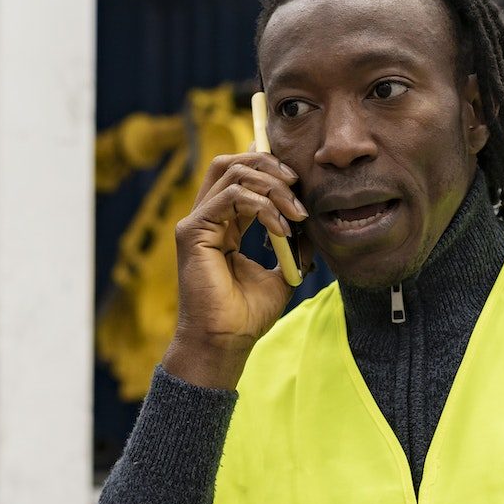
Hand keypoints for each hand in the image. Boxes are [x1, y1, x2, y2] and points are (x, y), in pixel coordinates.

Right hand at [162, 152, 311, 389]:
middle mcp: (208, 217)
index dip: (270, 166)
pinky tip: (280, 229)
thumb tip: (311, 224)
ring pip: (232, 172)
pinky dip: (261, 206)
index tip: (300, 181)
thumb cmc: (248, 314)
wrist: (227, 341)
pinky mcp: (192, 231)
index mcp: (225, 223)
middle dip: (269, 164)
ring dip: (272, 186)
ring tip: (296, 212)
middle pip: (232, 162)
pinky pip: (230, 197)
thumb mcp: (283, 271)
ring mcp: (197, 222)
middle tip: (298, 185)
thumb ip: (294, 244)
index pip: (242, 174)